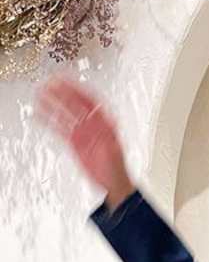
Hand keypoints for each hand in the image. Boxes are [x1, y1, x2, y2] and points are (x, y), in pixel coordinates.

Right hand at [33, 75, 131, 198]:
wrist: (112, 182)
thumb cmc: (116, 168)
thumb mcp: (114, 152)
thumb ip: (106, 138)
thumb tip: (101, 127)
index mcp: (105, 122)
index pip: (90, 100)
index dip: (78, 88)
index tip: (67, 79)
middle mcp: (92, 124)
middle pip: (75, 104)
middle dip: (62, 93)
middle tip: (49, 83)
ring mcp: (82, 132)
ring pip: (65, 114)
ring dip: (53, 104)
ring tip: (40, 94)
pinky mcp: (73, 141)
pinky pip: (59, 128)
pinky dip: (49, 121)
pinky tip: (39, 115)